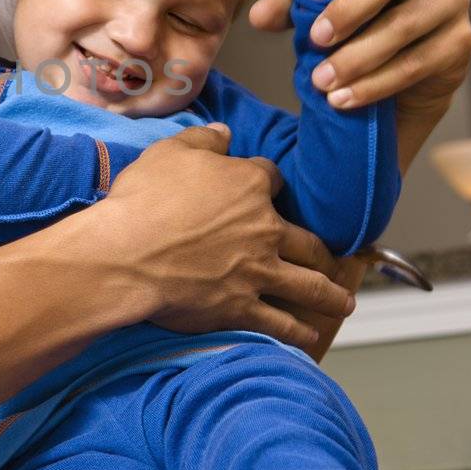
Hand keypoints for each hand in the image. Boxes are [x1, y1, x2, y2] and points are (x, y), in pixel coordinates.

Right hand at [100, 125, 353, 353]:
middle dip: (321, 250)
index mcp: (248, 186)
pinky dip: (298, 332)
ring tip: (343, 303)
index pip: (271, 178)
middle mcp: (264, 229)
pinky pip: (280, 322)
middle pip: (306, 239)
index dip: (270, 182)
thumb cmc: (145, 200)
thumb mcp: (169, 152)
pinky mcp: (242, 307)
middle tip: (331, 258)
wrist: (127, 253)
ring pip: (309, 285)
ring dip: (329, 295)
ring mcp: (258, 271)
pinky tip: (309, 337)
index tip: (268, 188)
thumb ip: (203, 139)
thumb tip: (224, 132)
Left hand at [249, 0, 470, 113]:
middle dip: (350, 4)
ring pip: (403, 23)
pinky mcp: (459, 42)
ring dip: (356, 55)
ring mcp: (449, 0)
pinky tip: (342, 98)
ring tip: (320, 79)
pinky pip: (415, 63)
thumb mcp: (319, 7)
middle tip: (315, 37)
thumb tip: (258, 15)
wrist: (400, 75)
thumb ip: (292, 3)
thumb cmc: (358, 24)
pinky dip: (373, 83)